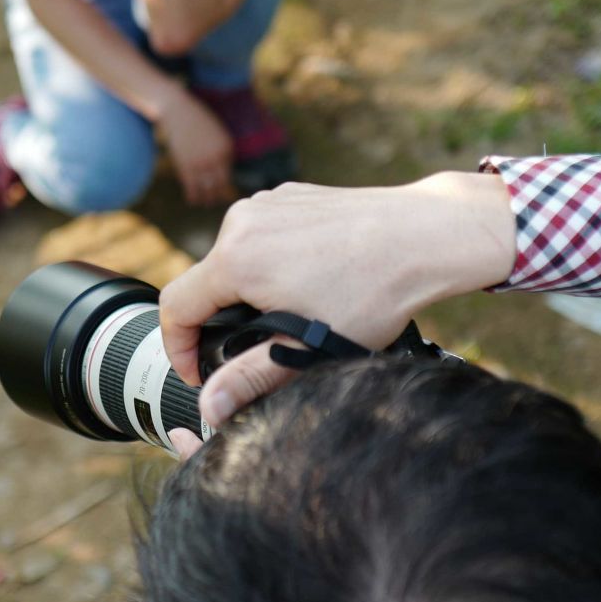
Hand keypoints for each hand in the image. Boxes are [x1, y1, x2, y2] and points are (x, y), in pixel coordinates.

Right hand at [156, 92, 233, 206]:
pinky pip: (191, 187)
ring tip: (205, 204)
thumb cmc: (197, 121)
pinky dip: (193, 196)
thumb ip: (220, 152)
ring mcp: (201, 163)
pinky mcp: (185, 166)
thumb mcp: (216, 134)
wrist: (178, 111)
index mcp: (226, 149)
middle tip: (216, 203)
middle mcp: (216, 157)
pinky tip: (192, 200)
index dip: (225, 186)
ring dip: (206, 200)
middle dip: (218, 196)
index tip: (223, 194)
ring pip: (207, 189)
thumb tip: (221, 173)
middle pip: (220, 185)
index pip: (228, 173)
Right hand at [157, 171, 517, 424]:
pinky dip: (273, 261)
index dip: (178, 348)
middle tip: (260, 348)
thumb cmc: (373, 293)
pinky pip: (263, 234)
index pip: (175, 306)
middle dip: (222, 319)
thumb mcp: (307, 348)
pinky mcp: (291, 194)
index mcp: (235, 259)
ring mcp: (266, 202)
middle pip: (206, 281)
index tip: (199, 371)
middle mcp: (241, 221)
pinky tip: (314, 279)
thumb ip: (249, 378)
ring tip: (296, 312)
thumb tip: (207, 408)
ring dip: (249, 289)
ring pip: (235, 257)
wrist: (425, 235)